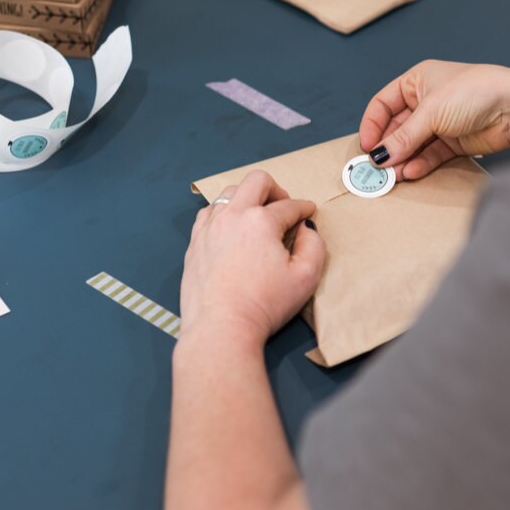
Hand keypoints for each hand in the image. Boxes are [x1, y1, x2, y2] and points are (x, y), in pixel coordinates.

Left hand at [181, 171, 325, 347]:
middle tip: (283, 207)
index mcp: (261, 221)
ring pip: (229, 193)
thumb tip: (306, 228)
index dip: (304, 207)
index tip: (308, 212)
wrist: (221, 327)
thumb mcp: (306, 277)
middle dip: (276, 189)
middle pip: (256, 182)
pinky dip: (223, 213)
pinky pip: (208, 213)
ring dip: (247, 198)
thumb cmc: (264, 305)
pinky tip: (230, 228)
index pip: (289, 205)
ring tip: (256, 217)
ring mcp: (209, 227)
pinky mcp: (195, 242)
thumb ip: (314, 245)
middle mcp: (233, 216)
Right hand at [360, 61, 509, 178]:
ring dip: (402, 159)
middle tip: (376, 168)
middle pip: (397, 127)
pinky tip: (411, 173)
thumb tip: (379, 156)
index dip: (372, 124)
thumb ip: (404, 136)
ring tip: (392, 176)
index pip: (383, 103)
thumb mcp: (431, 111)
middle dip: (387, 147)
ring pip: (412, 144)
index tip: (366, 146)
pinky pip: (430, 155)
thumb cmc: (475, 92)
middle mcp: (426, 100)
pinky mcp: (454, 142)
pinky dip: (419, 164)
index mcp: (417, 81)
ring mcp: (441, 122)